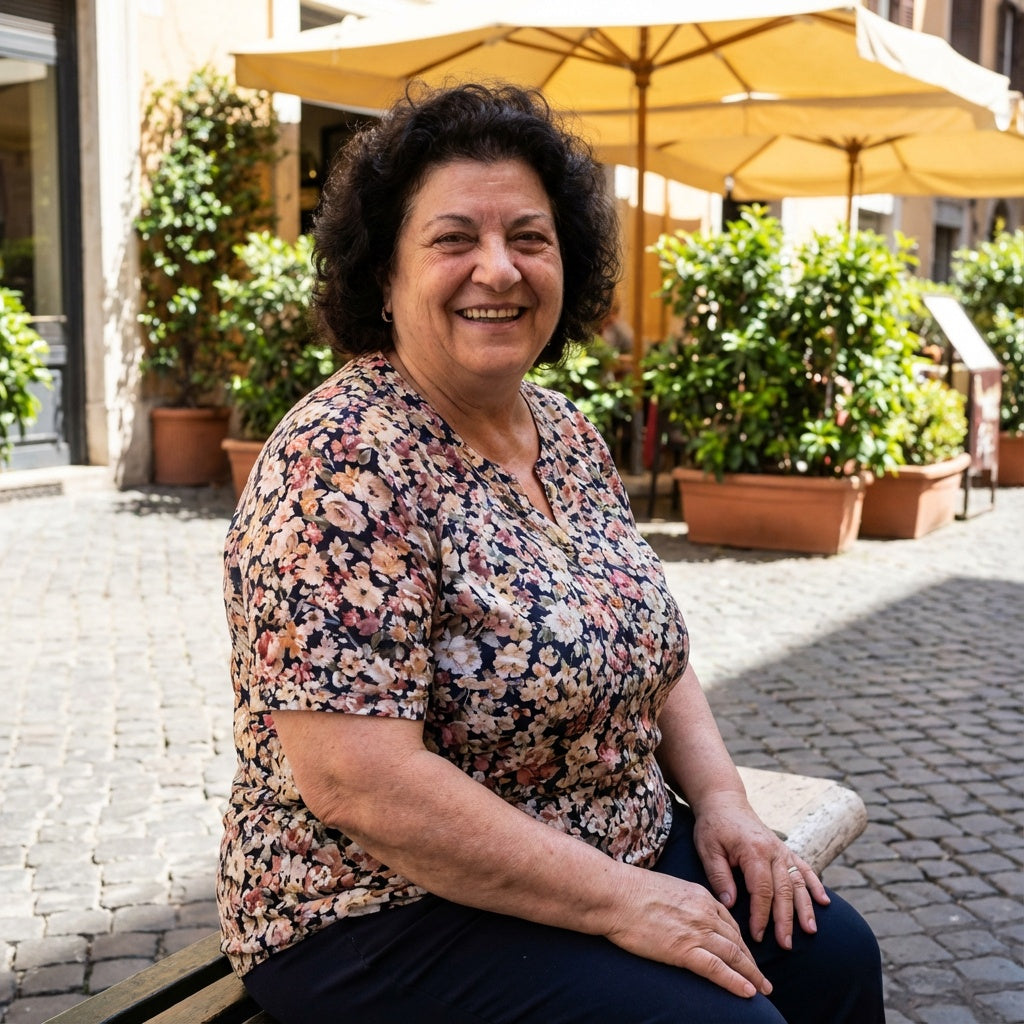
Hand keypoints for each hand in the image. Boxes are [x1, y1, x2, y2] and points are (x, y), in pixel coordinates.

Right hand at [605, 866, 771, 999]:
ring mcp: (696, 931)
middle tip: (762, 977)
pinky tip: (748, 992)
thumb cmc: (630, 890)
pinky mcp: (684, 950)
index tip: (746, 954)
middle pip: (736, 940)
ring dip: (752, 975)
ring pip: (734, 956)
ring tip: (762, 989)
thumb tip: (681, 914)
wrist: (615, 894)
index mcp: (700, 896)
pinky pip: (718, 969)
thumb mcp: (666, 888)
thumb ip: (682, 902)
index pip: (729, 922)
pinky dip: (736, 982)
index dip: (740, 941)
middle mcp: (704, 912)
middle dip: (751, 961)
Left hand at [693, 792, 830, 949]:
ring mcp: (781, 850)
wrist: (724, 800)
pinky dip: (815, 884)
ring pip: (798, 882)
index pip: (761, 890)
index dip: (761, 915)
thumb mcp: (707, 848)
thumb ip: (719, 875)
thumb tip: (731, 904)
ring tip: (810, 931)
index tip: (757, 936)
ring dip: (805, 907)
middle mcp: (773, 850)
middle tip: (786, 945)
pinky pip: (804, 868)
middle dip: (785, 920)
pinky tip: (824, 902)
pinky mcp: (784, 849)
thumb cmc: (713, 825)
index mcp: (753, 851)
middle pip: (784, 890)